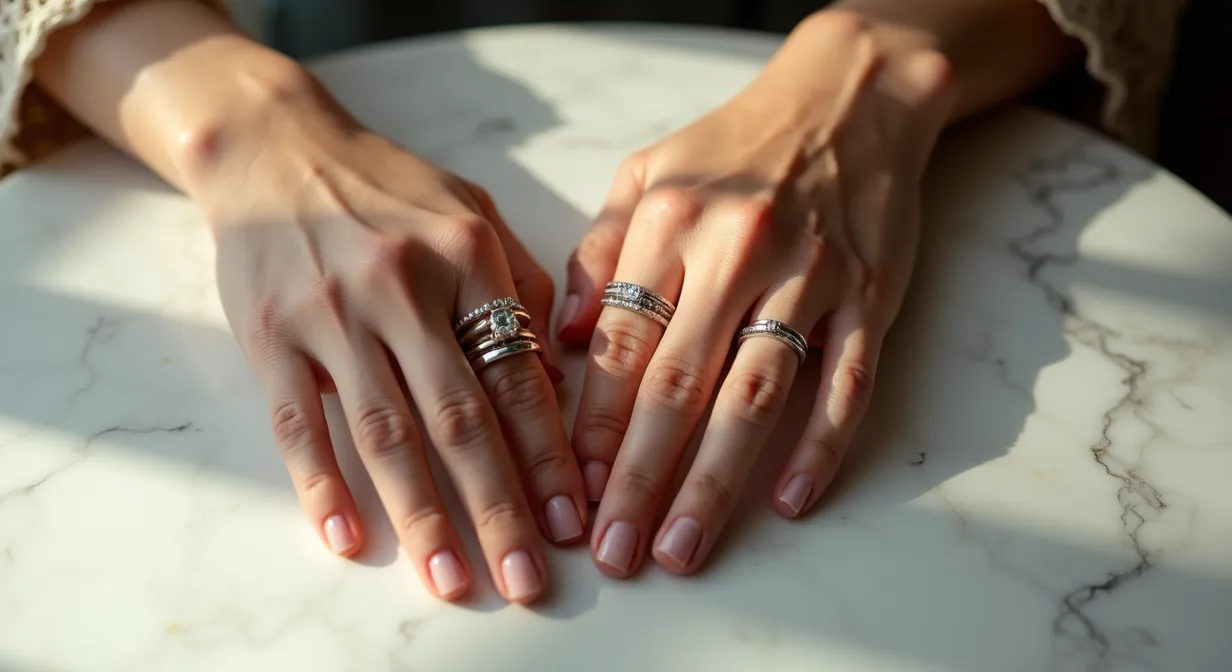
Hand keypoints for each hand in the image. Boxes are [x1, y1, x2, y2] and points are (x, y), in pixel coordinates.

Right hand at [191, 81, 585, 601]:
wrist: (275, 153)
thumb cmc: (389, 192)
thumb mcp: (472, 212)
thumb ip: (522, 285)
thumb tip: (560, 380)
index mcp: (464, 255)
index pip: (517, 375)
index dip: (547, 456)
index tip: (572, 521)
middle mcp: (400, 286)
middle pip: (458, 418)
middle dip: (497, 508)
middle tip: (524, 579)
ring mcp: (329, 313)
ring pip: (383, 432)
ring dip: (420, 514)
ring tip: (449, 577)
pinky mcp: (269, 336)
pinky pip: (297, 424)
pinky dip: (321, 485)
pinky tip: (348, 539)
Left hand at [556, 11, 953, 575]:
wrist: (849, 97)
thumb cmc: (734, 145)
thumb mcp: (648, 173)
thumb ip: (599, 252)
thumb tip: (559, 341)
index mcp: (670, 223)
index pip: (618, 344)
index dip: (592, 427)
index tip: (572, 492)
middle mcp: (737, 251)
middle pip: (677, 385)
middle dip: (638, 478)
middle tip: (615, 552)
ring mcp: (810, 276)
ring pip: (754, 395)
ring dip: (714, 481)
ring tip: (681, 549)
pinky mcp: (871, 295)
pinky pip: (845, 382)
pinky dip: (819, 445)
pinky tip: (790, 501)